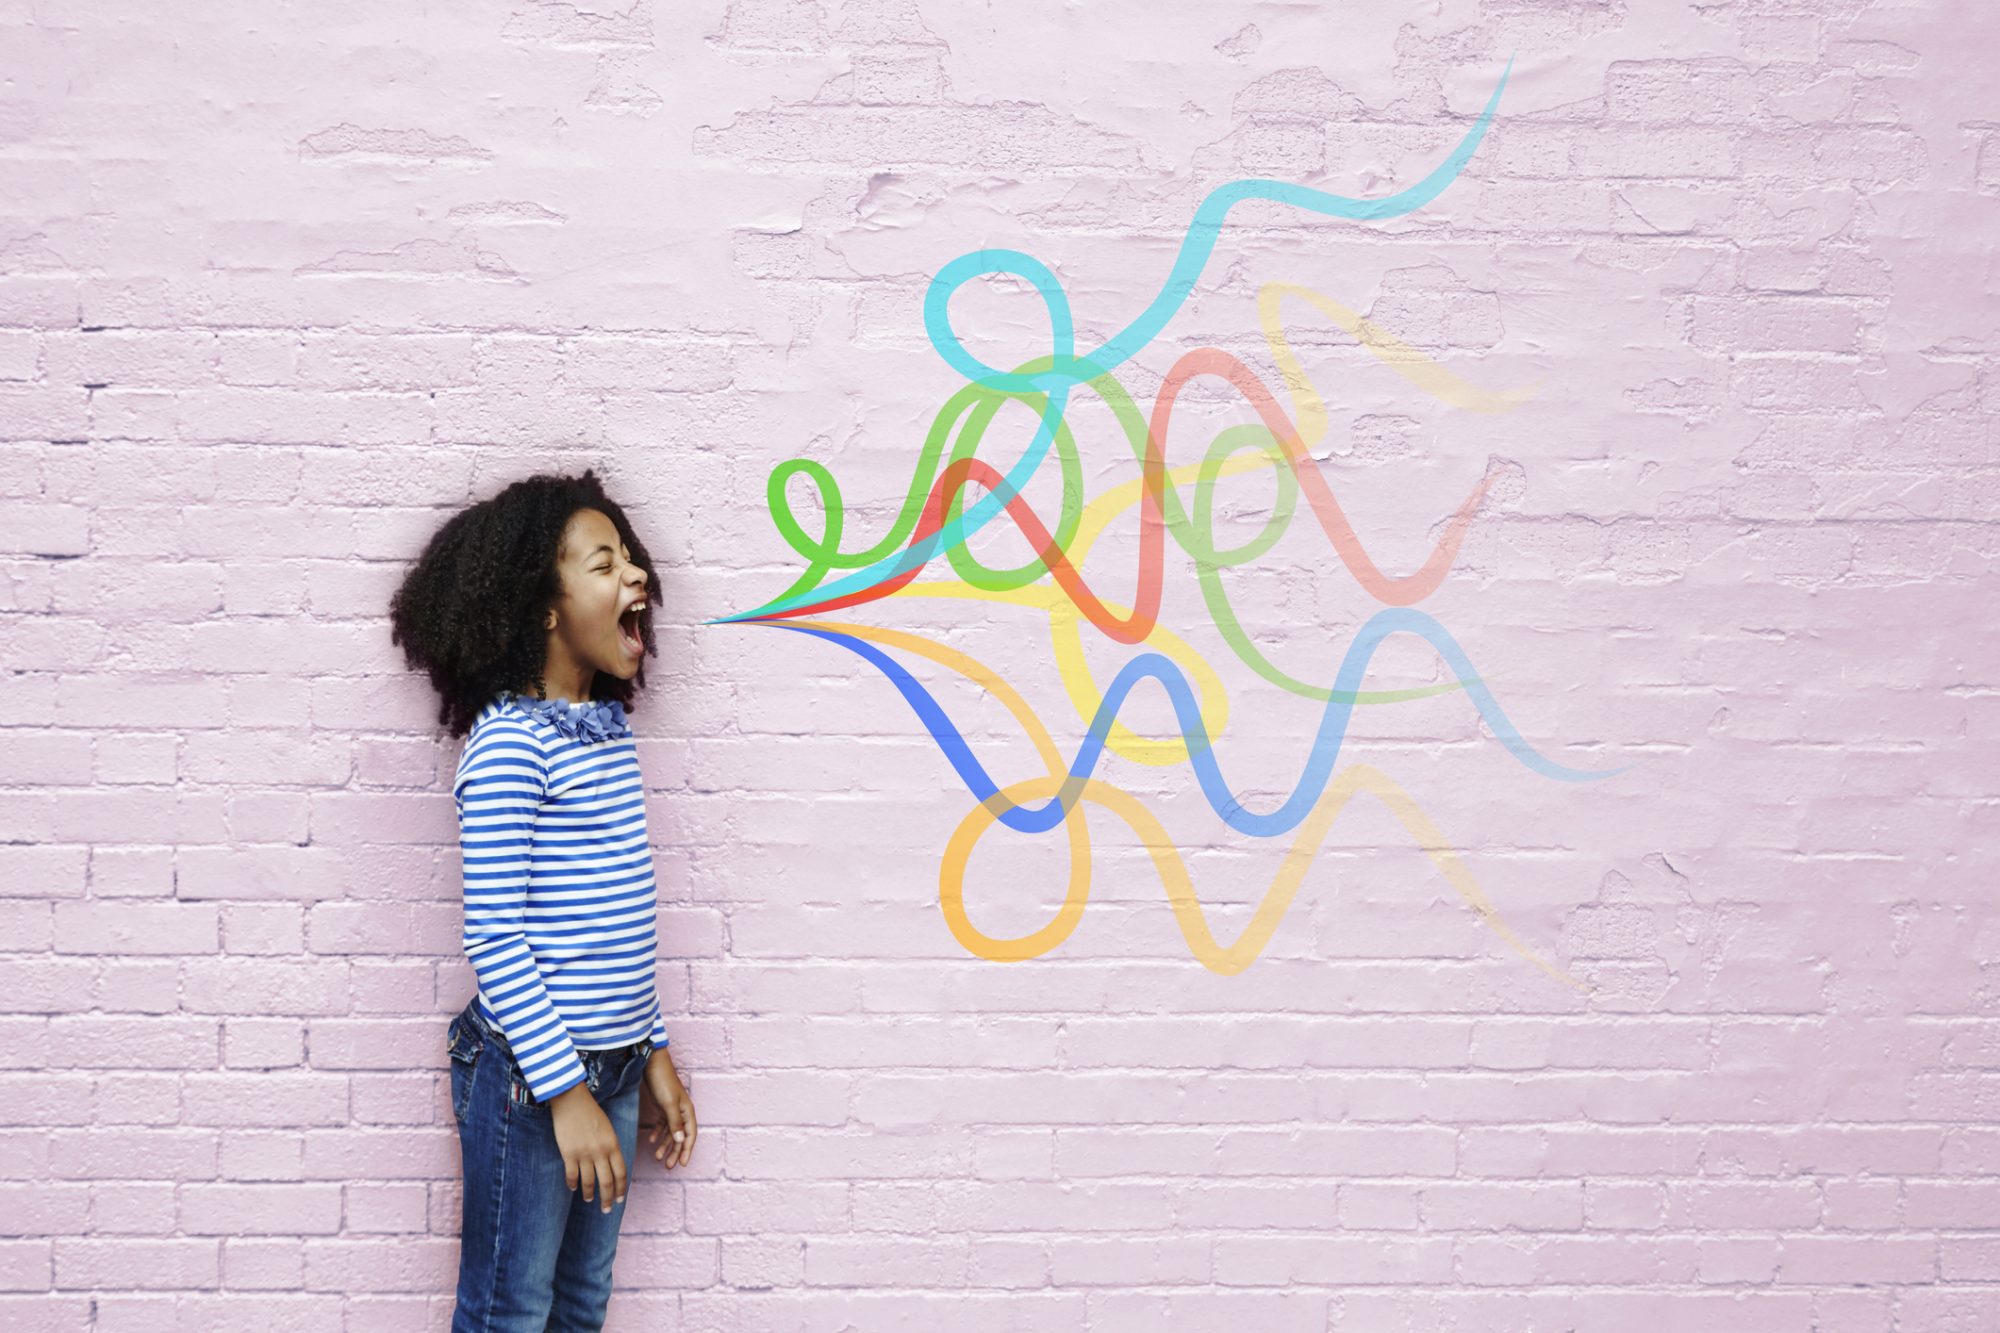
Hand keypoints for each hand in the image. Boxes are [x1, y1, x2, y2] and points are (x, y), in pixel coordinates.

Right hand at [548, 1081, 625, 1214]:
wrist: (572, 1100)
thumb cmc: (591, 1113)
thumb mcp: (608, 1129)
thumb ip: (611, 1147)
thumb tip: (612, 1166)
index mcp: (613, 1145)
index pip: (621, 1173)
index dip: (622, 1189)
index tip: (621, 1199)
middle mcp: (600, 1152)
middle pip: (607, 1182)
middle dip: (608, 1198)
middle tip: (607, 1209)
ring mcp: (584, 1154)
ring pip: (589, 1182)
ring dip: (590, 1194)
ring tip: (589, 1200)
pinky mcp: (568, 1154)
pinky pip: (572, 1175)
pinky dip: (573, 1184)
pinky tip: (573, 1188)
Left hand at [640, 1048, 695, 1169]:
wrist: (652, 1063)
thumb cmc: (662, 1081)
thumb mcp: (668, 1104)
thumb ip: (675, 1123)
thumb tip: (681, 1142)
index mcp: (687, 1111)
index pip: (690, 1135)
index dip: (687, 1150)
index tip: (683, 1164)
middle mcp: (682, 1111)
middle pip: (681, 1136)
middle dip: (675, 1152)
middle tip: (668, 1166)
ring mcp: (673, 1109)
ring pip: (671, 1132)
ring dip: (666, 1144)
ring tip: (657, 1157)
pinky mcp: (663, 1106)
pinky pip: (663, 1124)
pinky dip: (658, 1133)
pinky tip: (652, 1140)